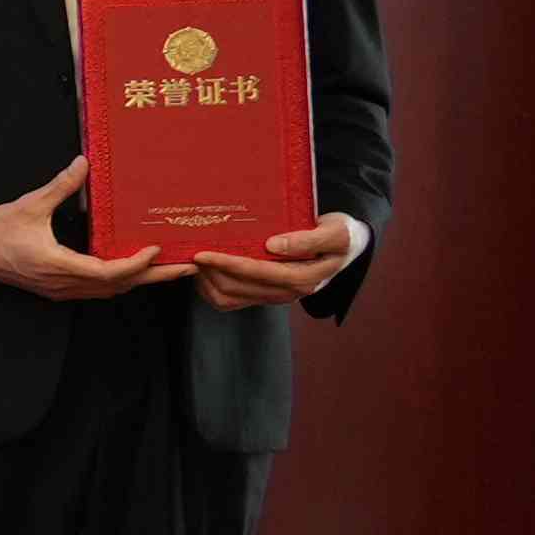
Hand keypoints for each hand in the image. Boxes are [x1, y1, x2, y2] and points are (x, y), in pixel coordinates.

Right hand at [0, 159, 163, 301]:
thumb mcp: (28, 206)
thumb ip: (60, 187)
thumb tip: (83, 163)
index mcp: (58, 265)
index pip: (108, 272)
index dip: (135, 263)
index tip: (154, 248)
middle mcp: (64, 284)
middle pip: (119, 287)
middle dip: (155, 277)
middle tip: (187, 267)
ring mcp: (61, 289)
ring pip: (110, 292)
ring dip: (140, 281)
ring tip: (168, 270)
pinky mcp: (57, 288)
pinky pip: (97, 290)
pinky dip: (120, 282)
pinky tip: (132, 271)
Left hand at [191, 212, 368, 310]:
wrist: (345, 246)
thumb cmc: (340, 235)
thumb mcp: (334, 233)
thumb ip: (308, 240)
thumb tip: (274, 245)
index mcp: (304, 278)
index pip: (260, 273)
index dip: (229, 264)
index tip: (204, 253)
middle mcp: (288, 292)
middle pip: (238, 287)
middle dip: (211, 271)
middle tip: (189, 252)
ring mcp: (274, 296)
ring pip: (230, 297)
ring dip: (207, 281)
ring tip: (194, 260)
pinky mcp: (264, 296)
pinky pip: (230, 301)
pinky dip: (211, 288)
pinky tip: (203, 271)